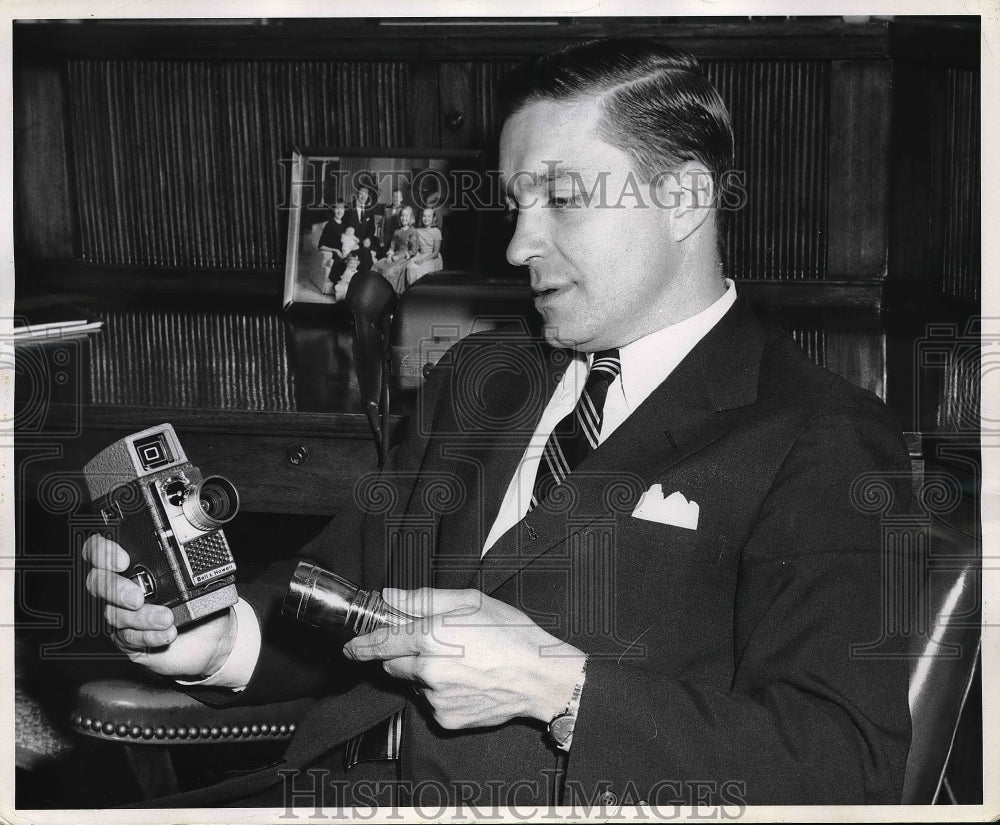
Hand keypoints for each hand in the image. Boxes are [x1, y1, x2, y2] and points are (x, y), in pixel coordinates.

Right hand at [82, 535, 237, 679]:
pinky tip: (166, 634)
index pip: (100, 550)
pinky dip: (149, 635)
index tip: (123, 560)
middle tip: (138, 597)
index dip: (103, 552)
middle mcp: (121, 587)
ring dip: (142, 617)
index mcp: (134, 564)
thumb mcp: (201, 577)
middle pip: (97, 583)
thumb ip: (193, 564)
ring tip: (167, 618)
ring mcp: (123, 615)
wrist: (210, 638)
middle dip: (116, 589)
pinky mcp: (128, 640)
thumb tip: (200, 554)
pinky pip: (130, 638)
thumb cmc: (201, 601)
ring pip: (114, 614)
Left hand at [343, 588, 584, 729]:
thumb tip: (390, 596)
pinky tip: (468, 683)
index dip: (360, 645)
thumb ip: (424, 599)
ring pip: (415, 684)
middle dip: (404, 655)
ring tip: (462, 664)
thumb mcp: (470, 601)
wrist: (539, 676)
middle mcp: (427, 670)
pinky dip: (442, 694)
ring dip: (425, 675)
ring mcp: (435, 698)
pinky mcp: (446, 719)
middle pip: (393, 664)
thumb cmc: (510, 633)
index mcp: (430, 636)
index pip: (380, 642)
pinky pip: (431, 704)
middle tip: (435, 646)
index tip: (350, 647)